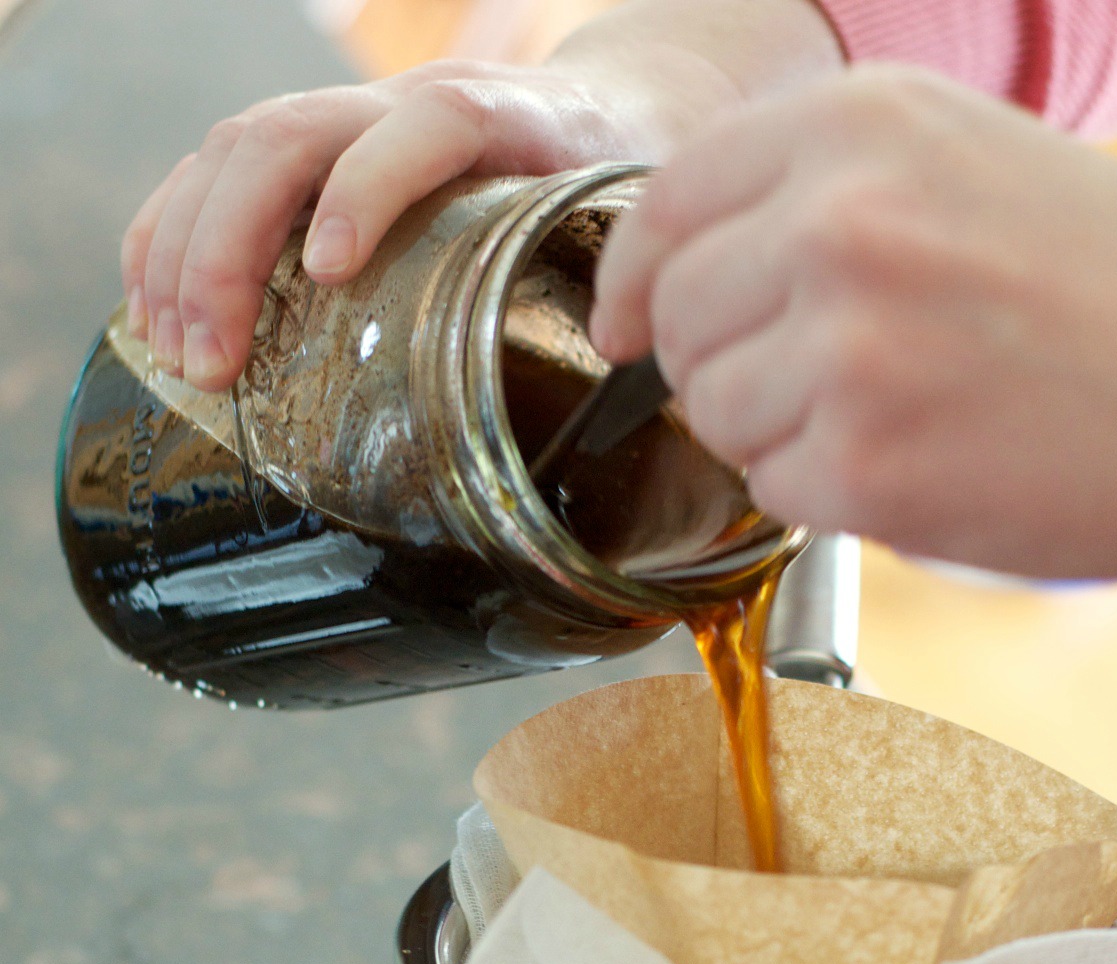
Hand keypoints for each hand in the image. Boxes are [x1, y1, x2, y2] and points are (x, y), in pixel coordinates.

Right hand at [122, 0, 838, 392]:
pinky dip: (176, 230)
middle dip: (235, 246)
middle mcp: (421, 107)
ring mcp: (363, 122)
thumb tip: (653, 406)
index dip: (369, 189)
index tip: (332, 273)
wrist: (637, 102)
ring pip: (241, 149)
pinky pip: (222, 169)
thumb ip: (651, 298)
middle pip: (293, 136)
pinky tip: (151, 301)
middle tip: (217, 360)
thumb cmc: (645, 183)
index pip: (424, 128)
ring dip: (189, 247)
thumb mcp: (662, 230)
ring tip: (177, 353)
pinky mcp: (328, 153)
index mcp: (515, 123)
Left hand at [592, 67, 1116, 578]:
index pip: (667, 202)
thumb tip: (686, 269)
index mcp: (861, 125)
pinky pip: (773, 489)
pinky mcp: (864, 464)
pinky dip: (826, 493)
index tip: (625, 324)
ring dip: (777, 432)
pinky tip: (919, 461)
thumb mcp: (965, 164)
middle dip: (720, 363)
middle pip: (676, 318)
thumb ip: (822, 194)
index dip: (632, 279)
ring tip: (898, 413)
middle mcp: (838, 220)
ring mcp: (846, 346)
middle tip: (820, 382)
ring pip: (715, 412)